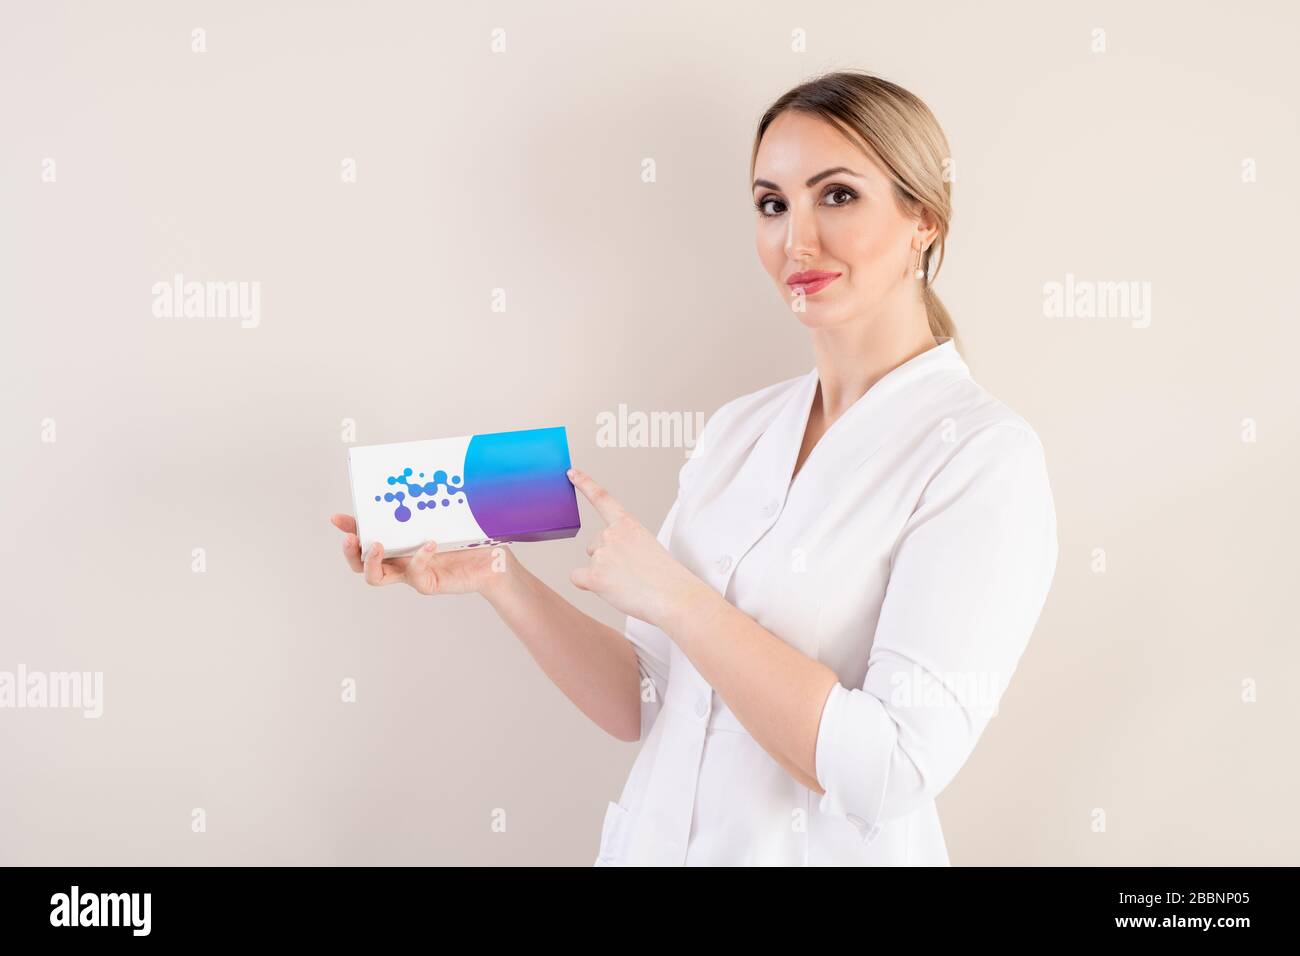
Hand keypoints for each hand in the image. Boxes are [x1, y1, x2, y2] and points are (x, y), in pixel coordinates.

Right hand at [328, 513, 512, 595]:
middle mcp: (400, 558)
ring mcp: (412, 573)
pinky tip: (429, 544)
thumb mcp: (452, 513)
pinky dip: (419, 559)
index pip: (367, 534)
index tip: (337, 518)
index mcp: (400, 540)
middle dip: (350, 550)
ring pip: (376, 577)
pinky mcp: (428, 583)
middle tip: (351, 537)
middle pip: (360, 561)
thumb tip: (432, 465)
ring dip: (370, 562)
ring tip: (377, 545)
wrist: (497, 564)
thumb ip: (437, 497)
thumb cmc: (473, 537)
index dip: (349, 527)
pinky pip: (415, 575)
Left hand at [566, 466, 710, 628]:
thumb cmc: (666, 578)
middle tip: (631, 573)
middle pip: (593, 546)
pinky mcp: (594, 576)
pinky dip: (589, 585)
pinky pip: (578, 578)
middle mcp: (611, 534)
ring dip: (602, 574)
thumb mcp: (648, 548)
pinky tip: (610, 590)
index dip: (584, 484)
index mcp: (628, 524)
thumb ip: (625, 546)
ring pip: (590, 564)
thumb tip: (602, 561)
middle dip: (606, 559)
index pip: (602, 498)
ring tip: (627, 583)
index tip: (571, 473)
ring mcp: (602, 554)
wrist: (674, 597)